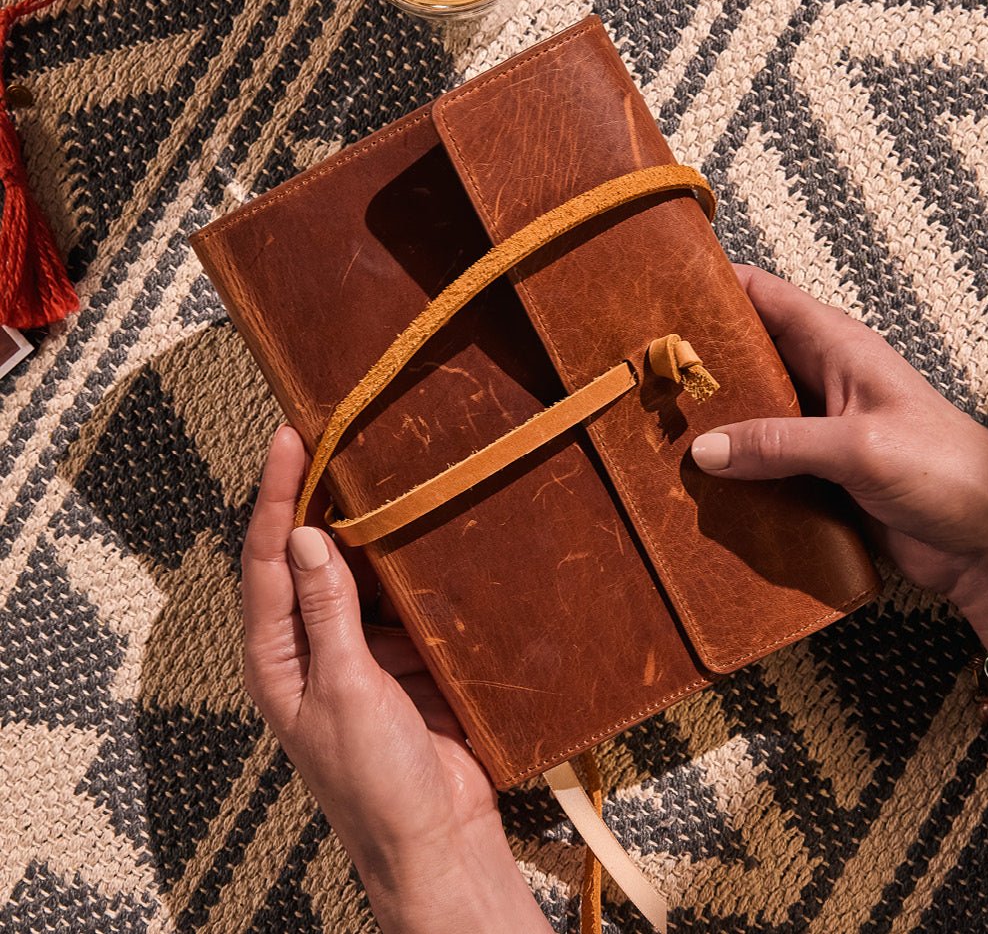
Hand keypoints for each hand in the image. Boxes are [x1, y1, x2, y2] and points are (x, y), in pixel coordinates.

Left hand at [241, 424, 550, 933]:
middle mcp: (312, 645)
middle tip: (339, 433)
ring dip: (374, 531)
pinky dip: (414, 570)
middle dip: (321, 498)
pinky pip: (405, 599)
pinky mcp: (403, 658)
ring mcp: (360, 650)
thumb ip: (327, 612)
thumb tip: (307, 537)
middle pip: (310, 555)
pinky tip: (431, 538)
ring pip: (362, 572)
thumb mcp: (346, 689)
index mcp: (277, 655)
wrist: (437, 836)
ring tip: (390, 472)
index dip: (277, 493)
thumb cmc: (374, 781)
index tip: (290, 434)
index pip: (267, 557)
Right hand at [691, 265, 987, 840]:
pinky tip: (691, 479)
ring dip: (709, 420)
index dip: (715, 285)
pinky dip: (729, 468)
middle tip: (639, 369)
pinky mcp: (815, 477)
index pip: (767, 297)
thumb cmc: (949, 472)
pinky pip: (760, 464)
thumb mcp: (860, 446)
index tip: (659, 286)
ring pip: (748, 413)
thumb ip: (780, 443)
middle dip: (698, 360)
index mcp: (840, 348)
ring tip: (650, 425)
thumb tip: (703, 449)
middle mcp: (823, 382)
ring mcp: (817, 431)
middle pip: (747, 356)